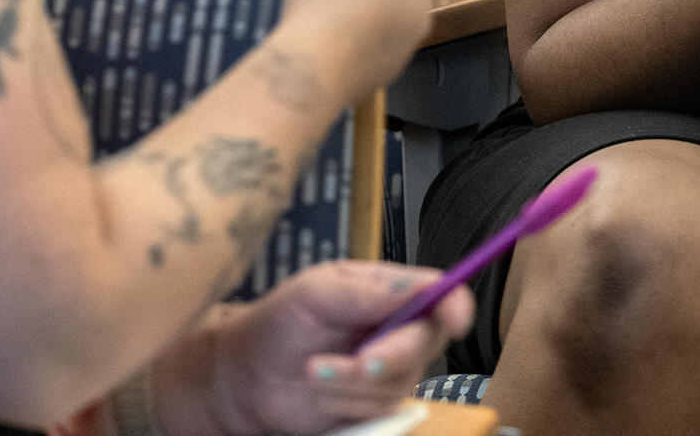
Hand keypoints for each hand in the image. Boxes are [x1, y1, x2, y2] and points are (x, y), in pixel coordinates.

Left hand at [193, 263, 473, 435]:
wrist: (246, 376)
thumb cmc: (279, 322)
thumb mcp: (316, 292)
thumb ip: (368, 291)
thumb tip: (422, 286)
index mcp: (389, 292)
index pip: (439, 293)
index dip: (454, 305)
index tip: (452, 318)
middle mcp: (397, 331)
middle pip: (425, 344)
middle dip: (389, 355)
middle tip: (360, 360)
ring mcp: (388, 372)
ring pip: (397, 383)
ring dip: (351, 381)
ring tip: (313, 369)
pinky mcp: (374, 408)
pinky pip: (379, 413)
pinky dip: (344, 403)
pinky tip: (318, 391)